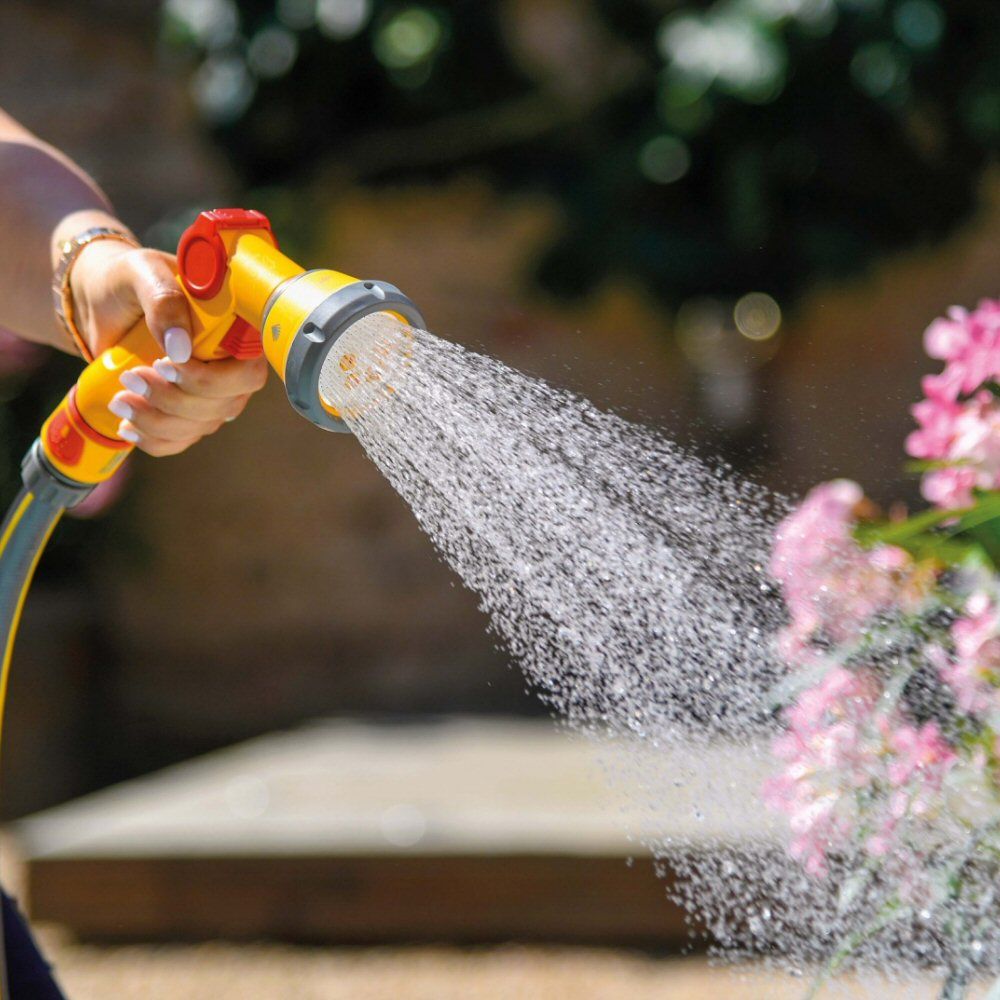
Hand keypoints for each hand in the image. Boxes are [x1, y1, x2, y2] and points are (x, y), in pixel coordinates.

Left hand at [69, 238, 267, 455]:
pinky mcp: (185, 414)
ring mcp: (211, 394)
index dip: (214, 379)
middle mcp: (231, 366)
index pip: (249, 370)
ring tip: (119, 398)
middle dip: (173, 399)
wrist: (98, 302)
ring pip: (199, 426)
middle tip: (131, 376)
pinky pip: (180, 441)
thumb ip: (164, 299)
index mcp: (235, 330)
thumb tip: (181, 347)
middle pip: (223, 405)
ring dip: (156, 420)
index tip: (166, 364)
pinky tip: (127, 427)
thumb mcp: (141, 272)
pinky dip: (153, 440)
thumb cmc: (126, 280)